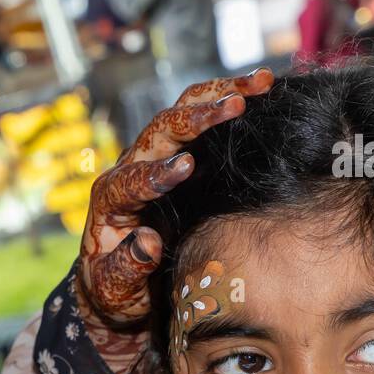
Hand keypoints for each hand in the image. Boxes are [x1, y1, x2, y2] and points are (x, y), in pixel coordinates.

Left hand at [73, 68, 274, 373]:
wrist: (119, 283)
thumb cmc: (114, 290)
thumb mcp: (115, 290)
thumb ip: (127, 268)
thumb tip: (148, 243)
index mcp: (111, 203)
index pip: (130, 182)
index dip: (156, 174)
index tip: (185, 167)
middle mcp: (130, 171)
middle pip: (160, 131)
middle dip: (197, 116)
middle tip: (237, 104)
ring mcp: (154, 159)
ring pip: (181, 114)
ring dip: (219, 94)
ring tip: (262, 83)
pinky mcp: (178, 158)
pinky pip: (200, 121)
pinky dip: (227, 100)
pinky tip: (263, 90)